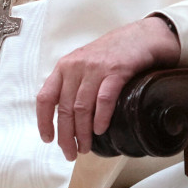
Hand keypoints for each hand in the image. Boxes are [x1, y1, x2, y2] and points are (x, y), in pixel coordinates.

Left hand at [36, 17, 180, 160]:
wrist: (143, 35)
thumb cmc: (114, 52)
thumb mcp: (86, 63)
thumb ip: (73, 83)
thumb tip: (65, 117)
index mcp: (65, 66)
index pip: (45, 97)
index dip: (44, 121)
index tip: (48, 139)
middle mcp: (77, 66)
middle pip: (65, 108)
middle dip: (66, 136)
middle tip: (71, 152)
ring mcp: (97, 68)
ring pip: (82, 107)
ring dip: (83, 132)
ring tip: (86, 147)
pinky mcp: (117, 70)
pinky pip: (104, 99)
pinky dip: (101, 118)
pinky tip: (101, 130)